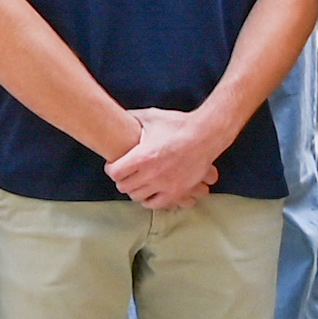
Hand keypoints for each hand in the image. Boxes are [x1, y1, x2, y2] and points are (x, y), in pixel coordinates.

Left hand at [106, 105, 229, 209]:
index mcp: (142, 157)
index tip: (114, 166)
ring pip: (138, 197)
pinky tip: (150, 193)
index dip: (111, 168)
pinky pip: (156, 204)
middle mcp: (151, 174)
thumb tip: (116, 114)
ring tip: (137, 183)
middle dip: (122, 180)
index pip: (114, 172)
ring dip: (135, 190)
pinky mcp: (177, 191)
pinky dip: (150, 200)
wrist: (206, 134)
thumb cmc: (179, 125)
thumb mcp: (152, 117)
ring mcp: (165, 185)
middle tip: (125, 175)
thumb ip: (133, 117)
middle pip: (124, 187)